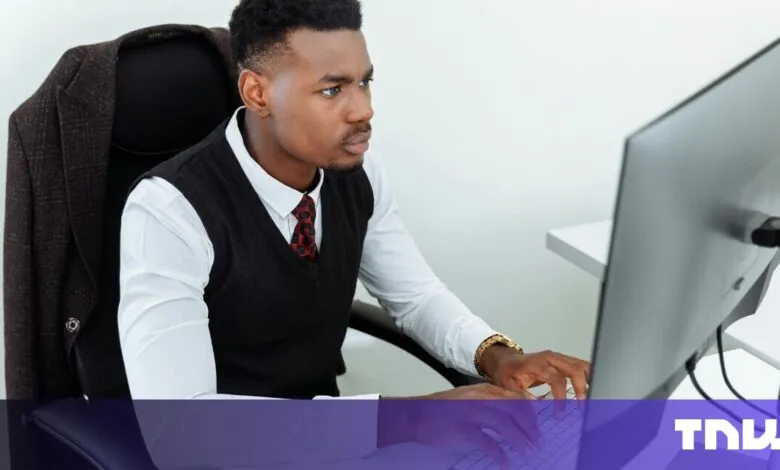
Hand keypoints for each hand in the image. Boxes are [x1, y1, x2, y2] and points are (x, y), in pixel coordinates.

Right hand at [378, 384, 538, 468]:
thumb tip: (512, 416)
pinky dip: (499, 454)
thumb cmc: (443, 409)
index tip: (537, 427)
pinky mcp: (462, 429)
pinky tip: (504, 462)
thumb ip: (489, 403)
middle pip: (514, 409)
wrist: (416, 414)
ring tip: (526, 452)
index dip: (530, 413)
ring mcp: (470, 412)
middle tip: (536, 442)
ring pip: (504, 424)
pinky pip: (487, 442)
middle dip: (529, 427)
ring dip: (519, 440)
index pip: (515, 397)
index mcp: (483, 390)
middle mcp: (479, 397)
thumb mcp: (468, 399)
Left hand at [481, 347, 590, 399]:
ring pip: (580, 364)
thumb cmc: (507, 373)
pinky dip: (587, 376)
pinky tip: (591, 388)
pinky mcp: (563, 361)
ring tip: (593, 397)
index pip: (556, 378)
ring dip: (589, 380)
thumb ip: (521, 396)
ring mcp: (558, 358)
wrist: (505, 361)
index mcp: (537, 364)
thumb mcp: (509, 386)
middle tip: (583, 404)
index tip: (561, 412)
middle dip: (581, 386)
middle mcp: (550, 358)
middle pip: (574, 368)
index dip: (561, 395)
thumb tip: (534, 406)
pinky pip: (579, 366)